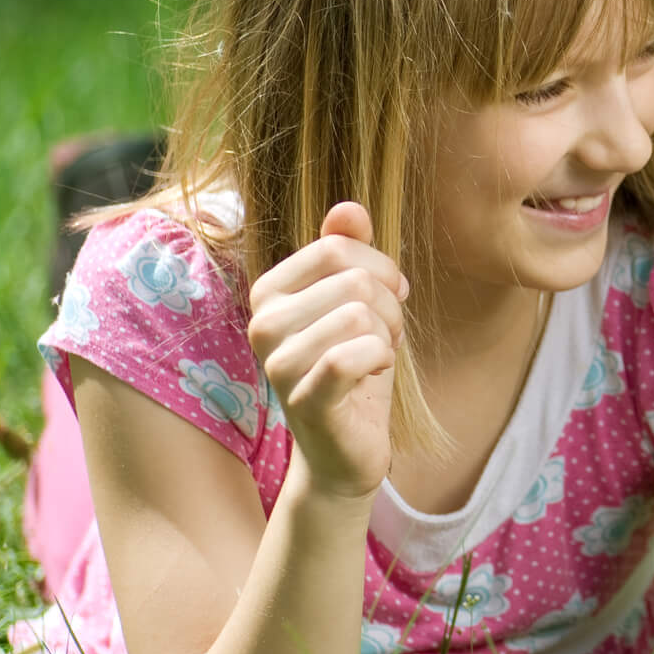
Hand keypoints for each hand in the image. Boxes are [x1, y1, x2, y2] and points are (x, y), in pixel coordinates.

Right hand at [246, 201, 407, 501]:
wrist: (346, 447)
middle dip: (391, 307)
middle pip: (356, 280)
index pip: (337, 247)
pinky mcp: (303, 399)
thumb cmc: (353, 369)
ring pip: (360, 314)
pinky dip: (381, 359)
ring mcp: (278, 363)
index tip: (387, 300)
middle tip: (385, 336)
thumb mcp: (357, 303)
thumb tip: (349, 207)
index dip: (381, 270)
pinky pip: (353, 355)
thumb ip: (348, 252)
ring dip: (389, 336)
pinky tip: (374, 373)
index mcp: (269, 292)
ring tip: (378, 356)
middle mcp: (262, 323)